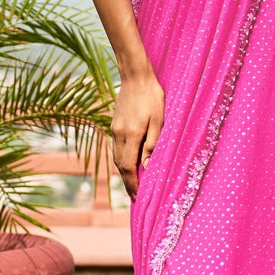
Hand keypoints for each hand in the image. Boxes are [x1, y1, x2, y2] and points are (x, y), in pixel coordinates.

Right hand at [112, 69, 165, 198]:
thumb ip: (153, 144)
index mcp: (130, 134)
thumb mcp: (159, 120)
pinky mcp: (115, 124)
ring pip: (116, 158)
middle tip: (135, 199)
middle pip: (120, 165)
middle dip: (128, 183)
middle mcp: (119, 134)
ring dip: (124, 174)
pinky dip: (122, 161)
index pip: (129, 167)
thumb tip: (147, 167)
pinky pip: (116, 149)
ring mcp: (115, 129)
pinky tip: (129, 165)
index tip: (138, 198)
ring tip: (133, 187)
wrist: (135, 76)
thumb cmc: (152, 96)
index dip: (133, 184)